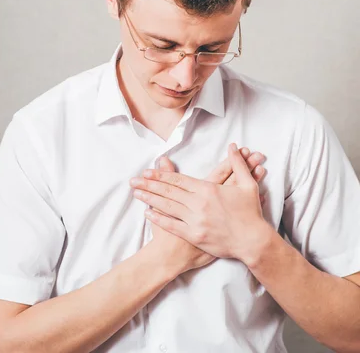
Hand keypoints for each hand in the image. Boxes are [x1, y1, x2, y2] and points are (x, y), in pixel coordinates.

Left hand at [130, 143, 268, 262]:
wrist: (253, 241)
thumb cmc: (251, 213)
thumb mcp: (247, 184)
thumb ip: (237, 164)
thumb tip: (233, 146)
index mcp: (208, 189)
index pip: (179, 179)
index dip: (161, 174)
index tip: (148, 171)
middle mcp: (199, 204)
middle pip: (169, 191)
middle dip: (149, 185)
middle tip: (134, 180)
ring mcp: (195, 220)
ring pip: (167, 207)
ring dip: (150, 199)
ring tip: (136, 193)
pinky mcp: (195, 236)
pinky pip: (172, 226)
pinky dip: (159, 219)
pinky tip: (148, 213)